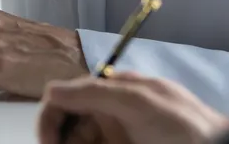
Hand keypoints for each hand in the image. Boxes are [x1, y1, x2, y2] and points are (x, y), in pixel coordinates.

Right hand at [36, 73, 228, 143]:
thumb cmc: (182, 125)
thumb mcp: (137, 100)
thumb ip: (93, 91)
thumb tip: (51, 90)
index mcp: (112, 92)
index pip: (65, 98)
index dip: (50, 117)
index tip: (47, 142)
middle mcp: (111, 114)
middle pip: (68, 126)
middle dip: (58, 138)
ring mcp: (118, 138)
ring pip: (79, 141)